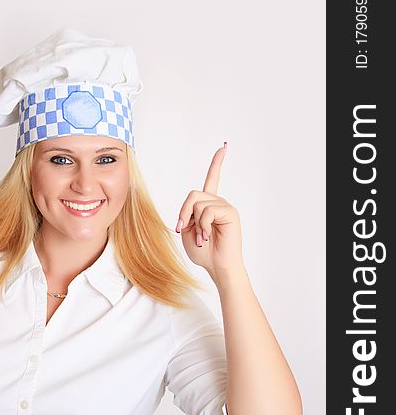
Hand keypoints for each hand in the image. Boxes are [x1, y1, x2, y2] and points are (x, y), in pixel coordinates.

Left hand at [175, 142, 243, 278]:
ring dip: (196, 223)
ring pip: (198, 203)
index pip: (212, 179)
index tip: (223, 148)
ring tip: (203, 237)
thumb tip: (192, 205)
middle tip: (184, 229)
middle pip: (193, 194)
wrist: (217, 266)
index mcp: (209, 205)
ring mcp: (225, 206)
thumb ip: (187, 214)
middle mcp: (219, 203)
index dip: (217, 163)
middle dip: (184, 212)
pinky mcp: (230, 212)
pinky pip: (207, 211)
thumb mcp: (188, 230)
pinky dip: (203, 225)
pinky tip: (208, 235)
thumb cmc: (203, 252)